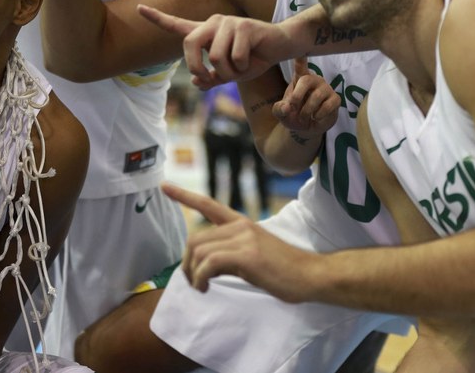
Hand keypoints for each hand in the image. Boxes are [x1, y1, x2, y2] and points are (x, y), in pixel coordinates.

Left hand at [137, 5, 294, 87]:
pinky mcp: (243, 26)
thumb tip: (196, 81)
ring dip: (228, 71)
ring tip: (240, 68)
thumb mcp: (230, 74)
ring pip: (215, 56)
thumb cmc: (252, 59)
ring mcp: (228, 23)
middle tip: (209, 80)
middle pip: (189, 44)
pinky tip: (251, 60)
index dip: (157, 18)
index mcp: (206, 33)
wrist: (279, 47)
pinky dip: (242, 66)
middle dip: (197, 67)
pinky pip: (235, 56)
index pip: (177, 25)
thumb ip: (212, 78)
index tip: (139, 8)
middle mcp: (213, 23)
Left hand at [163, 182, 319, 302]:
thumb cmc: (284, 270)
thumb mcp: (254, 254)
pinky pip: (209, 263)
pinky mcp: (246, 255)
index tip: (164, 186)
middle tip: (194, 282)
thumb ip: (232, 252)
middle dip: (187, 263)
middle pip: (195, 238)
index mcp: (242, 223)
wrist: (311, 275)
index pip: (208, 205)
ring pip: (199, 251)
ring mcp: (244, 238)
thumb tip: (208, 265)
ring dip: (193, 273)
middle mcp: (240, 226)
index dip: (184, 195)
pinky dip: (200, 278)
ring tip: (201, 287)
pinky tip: (206, 288)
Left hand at [274, 57, 339, 137]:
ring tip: (303, 118)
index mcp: (300, 79)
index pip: (300, 65)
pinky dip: (319, 115)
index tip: (300, 50)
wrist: (308, 128)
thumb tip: (287, 108)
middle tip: (292, 108)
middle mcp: (314, 80)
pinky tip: (316, 117)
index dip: (300, 58)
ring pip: (316, 96)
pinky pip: (328, 106)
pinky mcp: (335, 99)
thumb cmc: (294, 115)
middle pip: (306, 80)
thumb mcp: (282, 113)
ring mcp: (326, 88)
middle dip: (297, 96)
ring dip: (307, 111)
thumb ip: (279, 109)